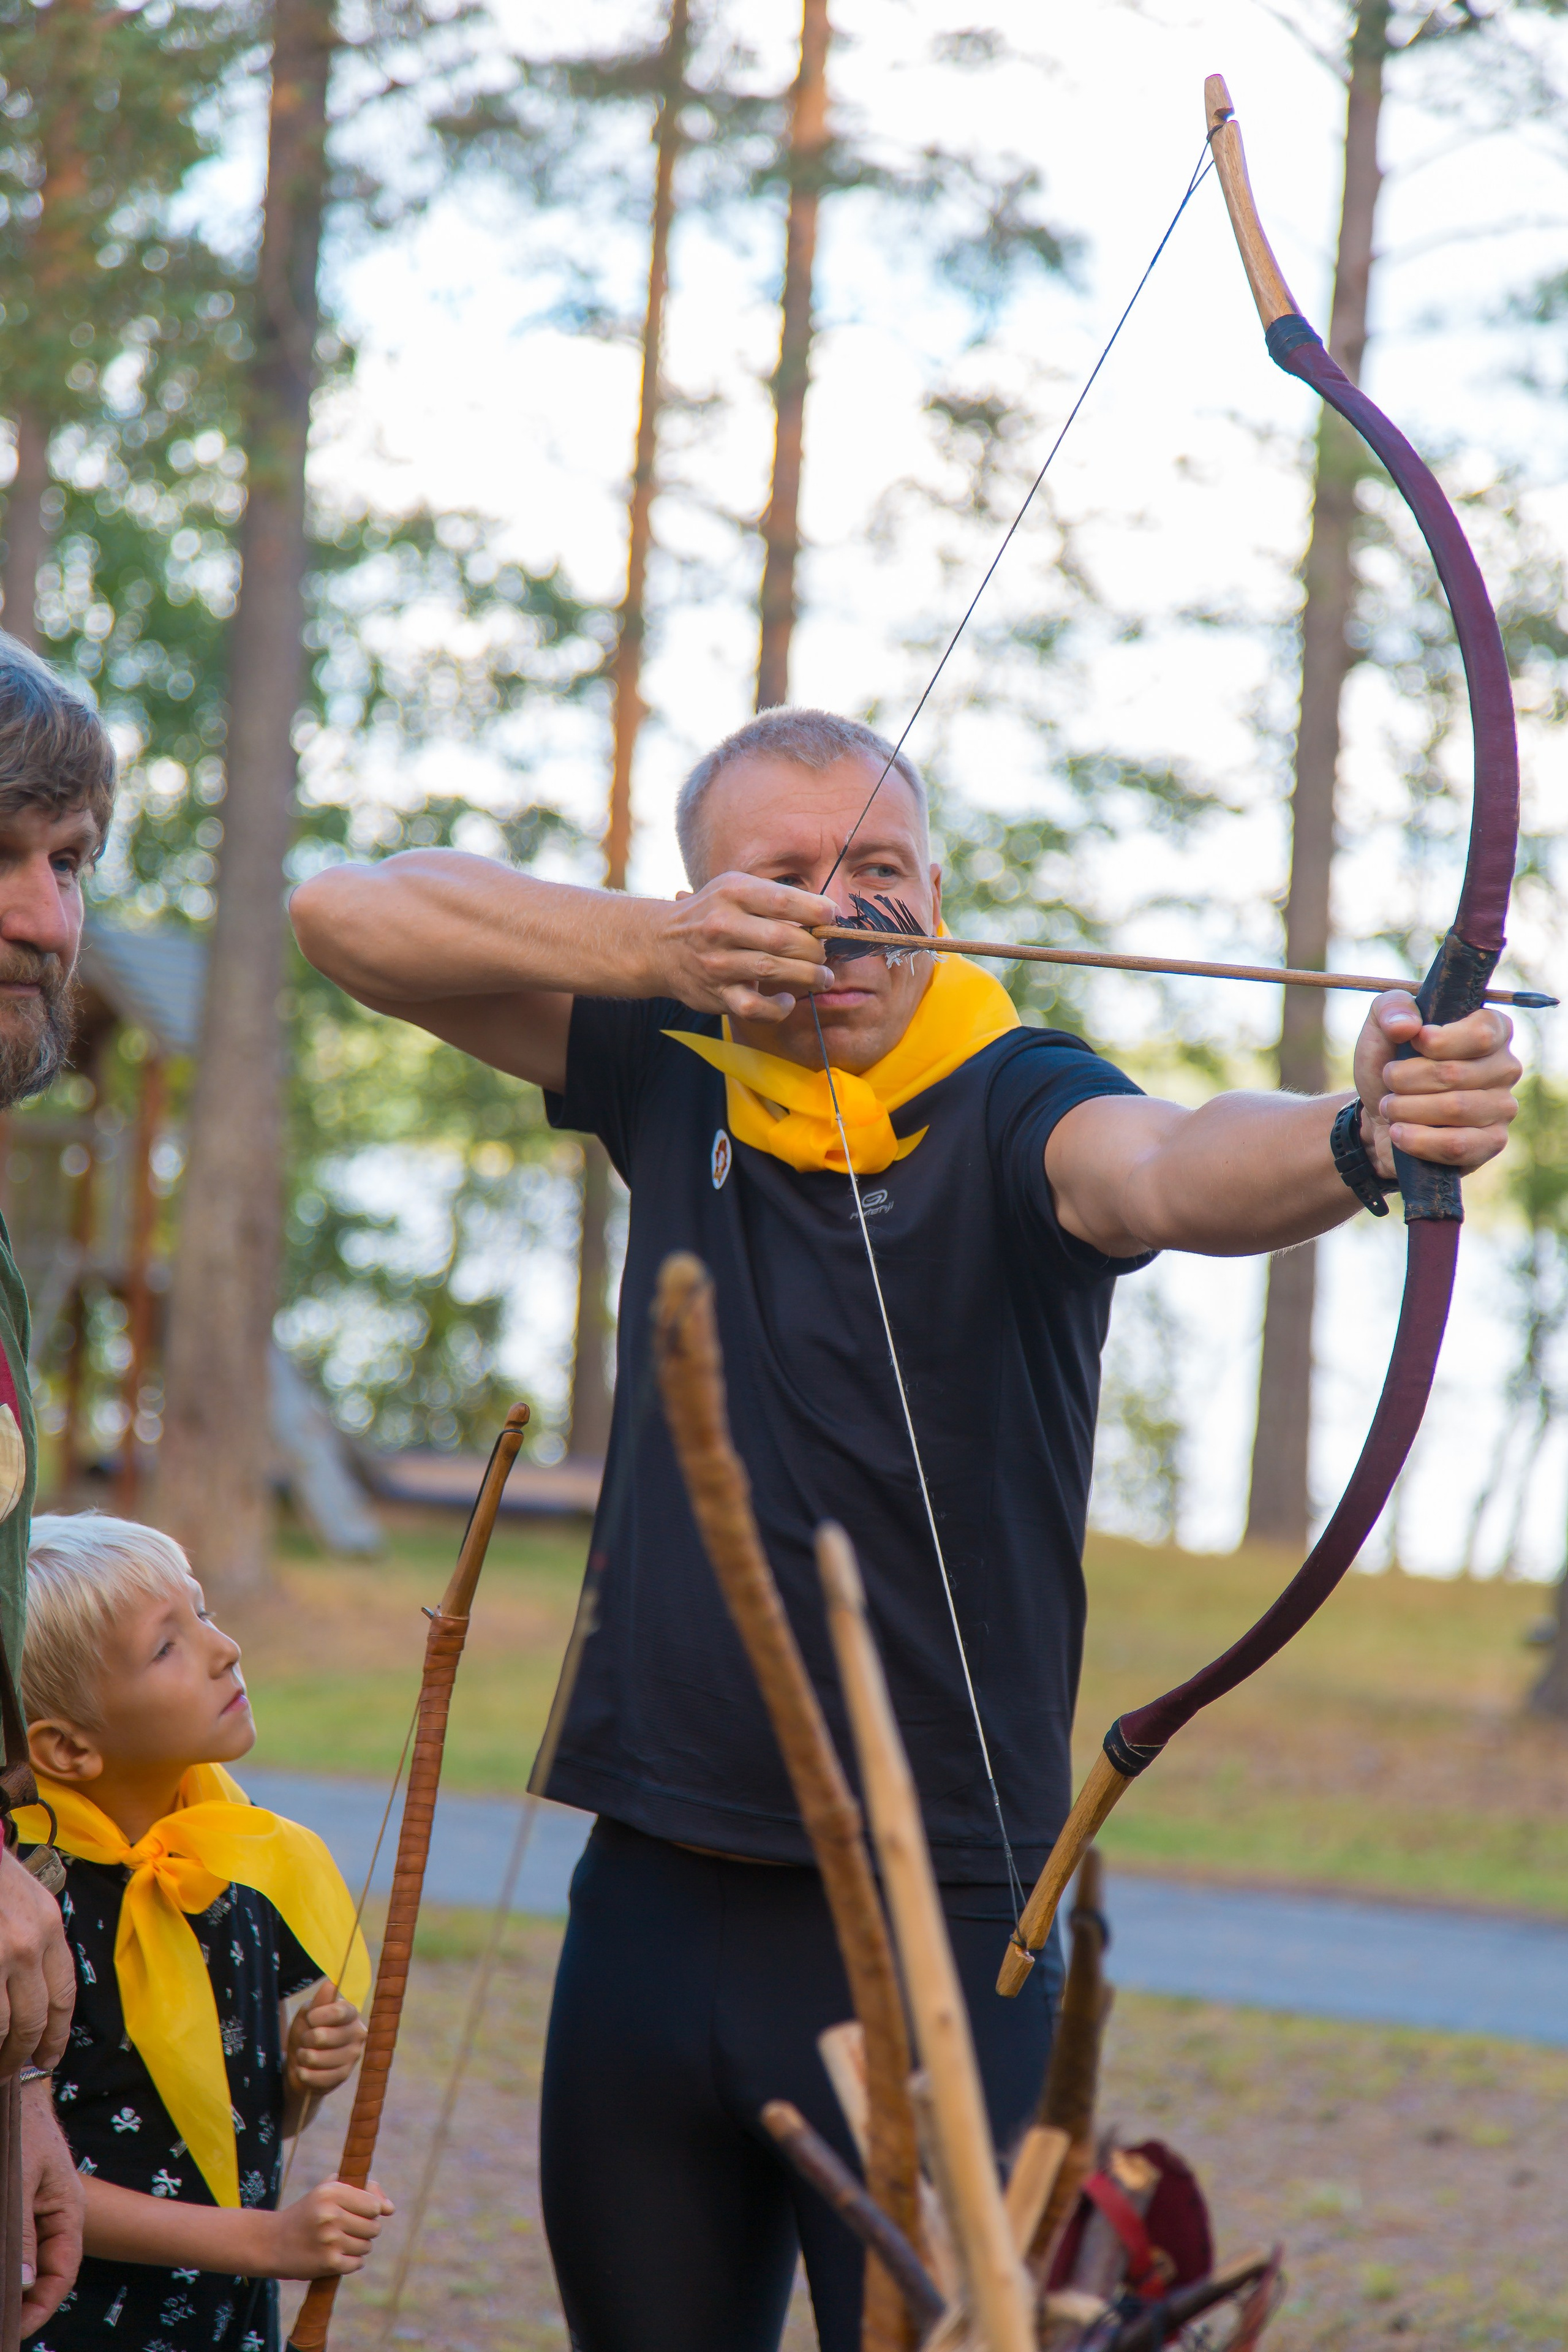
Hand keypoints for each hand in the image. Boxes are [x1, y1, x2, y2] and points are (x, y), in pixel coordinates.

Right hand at [0, 1847, 73, 2075]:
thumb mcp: (28, 1900)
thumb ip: (37, 1940)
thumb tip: (34, 1992)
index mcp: (49, 1927)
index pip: (62, 1994)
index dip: (57, 2033)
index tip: (48, 2057)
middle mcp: (28, 1945)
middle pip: (34, 2019)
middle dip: (24, 2052)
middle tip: (13, 2069)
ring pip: (4, 2025)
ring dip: (0, 2051)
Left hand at [20, 2082, 82, 2335]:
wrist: (13, 2096)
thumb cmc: (24, 2131)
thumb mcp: (22, 2178)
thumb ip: (23, 2231)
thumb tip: (24, 2283)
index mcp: (68, 2214)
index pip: (61, 2275)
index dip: (41, 2309)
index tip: (15, 2332)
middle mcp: (53, 2222)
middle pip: (41, 2276)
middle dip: (21, 2304)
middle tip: (1, 2326)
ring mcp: (33, 2218)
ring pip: (22, 2263)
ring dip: (11, 2284)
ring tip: (0, 2305)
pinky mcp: (17, 2213)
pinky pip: (14, 2245)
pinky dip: (8, 2262)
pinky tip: (1, 2276)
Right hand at [266, 2178, 392, 2279]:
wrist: (272, 2242)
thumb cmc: (307, 2213)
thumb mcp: (329, 2192)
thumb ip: (364, 2191)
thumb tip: (391, 2208)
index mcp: (332, 2191)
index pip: (374, 2205)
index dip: (370, 2211)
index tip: (359, 2213)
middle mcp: (331, 2214)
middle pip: (373, 2227)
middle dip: (365, 2230)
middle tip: (347, 2230)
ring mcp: (329, 2240)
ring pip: (366, 2246)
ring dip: (358, 2247)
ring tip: (340, 2243)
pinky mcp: (328, 2263)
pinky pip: (356, 2264)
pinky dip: (351, 2262)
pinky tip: (337, 2256)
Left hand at [286, 1981, 366, 2101]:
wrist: (302, 2063)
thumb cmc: (306, 2032)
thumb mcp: (308, 2014)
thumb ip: (319, 2002)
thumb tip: (330, 1984)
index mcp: (350, 2014)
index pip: (341, 2012)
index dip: (321, 2015)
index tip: (310, 2018)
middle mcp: (357, 2034)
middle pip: (327, 2036)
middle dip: (307, 2039)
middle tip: (304, 2040)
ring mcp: (352, 2057)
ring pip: (322, 2058)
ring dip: (305, 2057)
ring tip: (303, 2055)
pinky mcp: (344, 2076)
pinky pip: (321, 2077)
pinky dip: (306, 2074)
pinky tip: (303, 2070)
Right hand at [660, 873, 837, 1023]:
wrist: (659, 945)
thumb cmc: (711, 914)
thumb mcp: (734, 890)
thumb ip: (774, 900)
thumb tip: (825, 917)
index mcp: (732, 893)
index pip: (783, 900)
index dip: (816, 911)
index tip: (831, 917)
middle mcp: (722, 926)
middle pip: (783, 939)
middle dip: (814, 948)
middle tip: (824, 952)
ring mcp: (717, 962)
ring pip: (773, 970)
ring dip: (808, 976)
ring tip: (822, 976)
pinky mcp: (716, 994)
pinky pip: (755, 1008)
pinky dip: (778, 1008)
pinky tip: (787, 1000)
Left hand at [1352, 993, 1520, 1177]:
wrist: (1381, 1117)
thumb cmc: (1391, 1064)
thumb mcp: (1381, 1028)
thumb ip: (1391, 1010)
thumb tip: (1407, 1026)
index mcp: (1492, 1030)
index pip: (1482, 1033)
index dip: (1438, 1041)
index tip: (1412, 1043)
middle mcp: (1505, 1067)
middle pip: (1455, 1073)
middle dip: (1405, 1078)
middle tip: (1388, 1080)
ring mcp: (1502, 1107)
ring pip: (1455, 1109)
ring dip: (1406, 1108)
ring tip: (1390, 1106)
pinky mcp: (1491, 1143)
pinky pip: (1458, 1145)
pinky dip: (1418, 1140)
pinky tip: (1399, 1133)